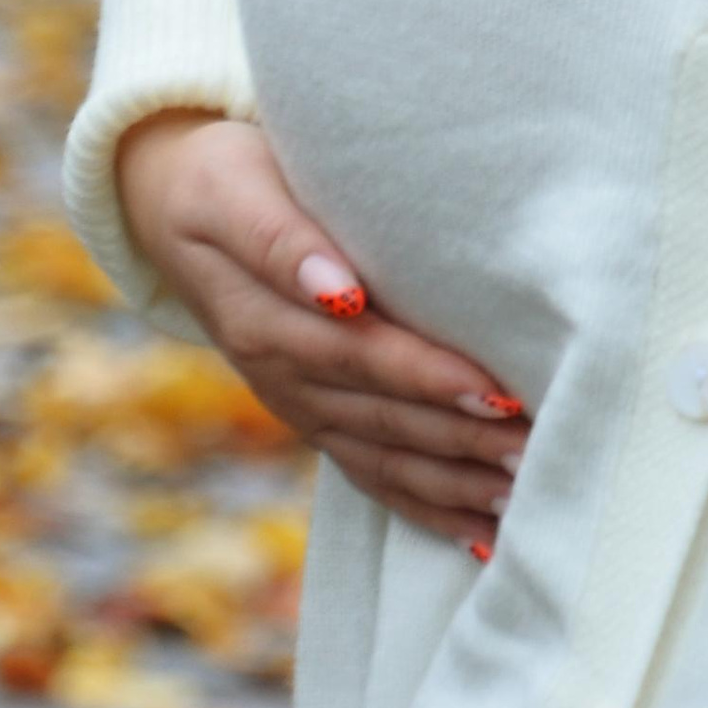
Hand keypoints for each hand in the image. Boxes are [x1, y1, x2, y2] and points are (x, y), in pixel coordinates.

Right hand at [114, 111, 528, 553]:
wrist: (168, 205)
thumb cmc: (219, 179)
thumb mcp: (235, 192)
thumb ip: (283, 241)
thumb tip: (337, 290)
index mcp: (266, 323)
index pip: (362, 357)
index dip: (429, 379)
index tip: (498, 392)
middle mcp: (282, 378)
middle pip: (384, 420)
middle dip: (463, 442)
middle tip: (539, 453)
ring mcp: (297, 405)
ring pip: (385, 460)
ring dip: (456, 483)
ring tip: (527, 493)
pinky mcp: (312, 415)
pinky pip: (371, 473)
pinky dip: (426, 505)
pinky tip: (479, 529)